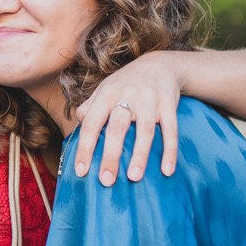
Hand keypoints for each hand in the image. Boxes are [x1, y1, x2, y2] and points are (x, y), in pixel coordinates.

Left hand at [75, 51, 184, 182]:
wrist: (159, 64)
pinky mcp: (169, 103)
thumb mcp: (104, 90)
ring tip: (134, 178)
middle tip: (106, 181)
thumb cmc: (125, 84)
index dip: (85, 147)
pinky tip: (167, 170)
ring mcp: (149, 99)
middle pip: (117, 128)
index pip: (91, 123)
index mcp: (106, 94)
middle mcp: (127, 95)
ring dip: (140, 155)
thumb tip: (75, 130)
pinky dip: (170, 150)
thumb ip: (89, 108)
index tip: (81, 171)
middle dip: (111, 156)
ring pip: (145, 130)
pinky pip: (170, 129)